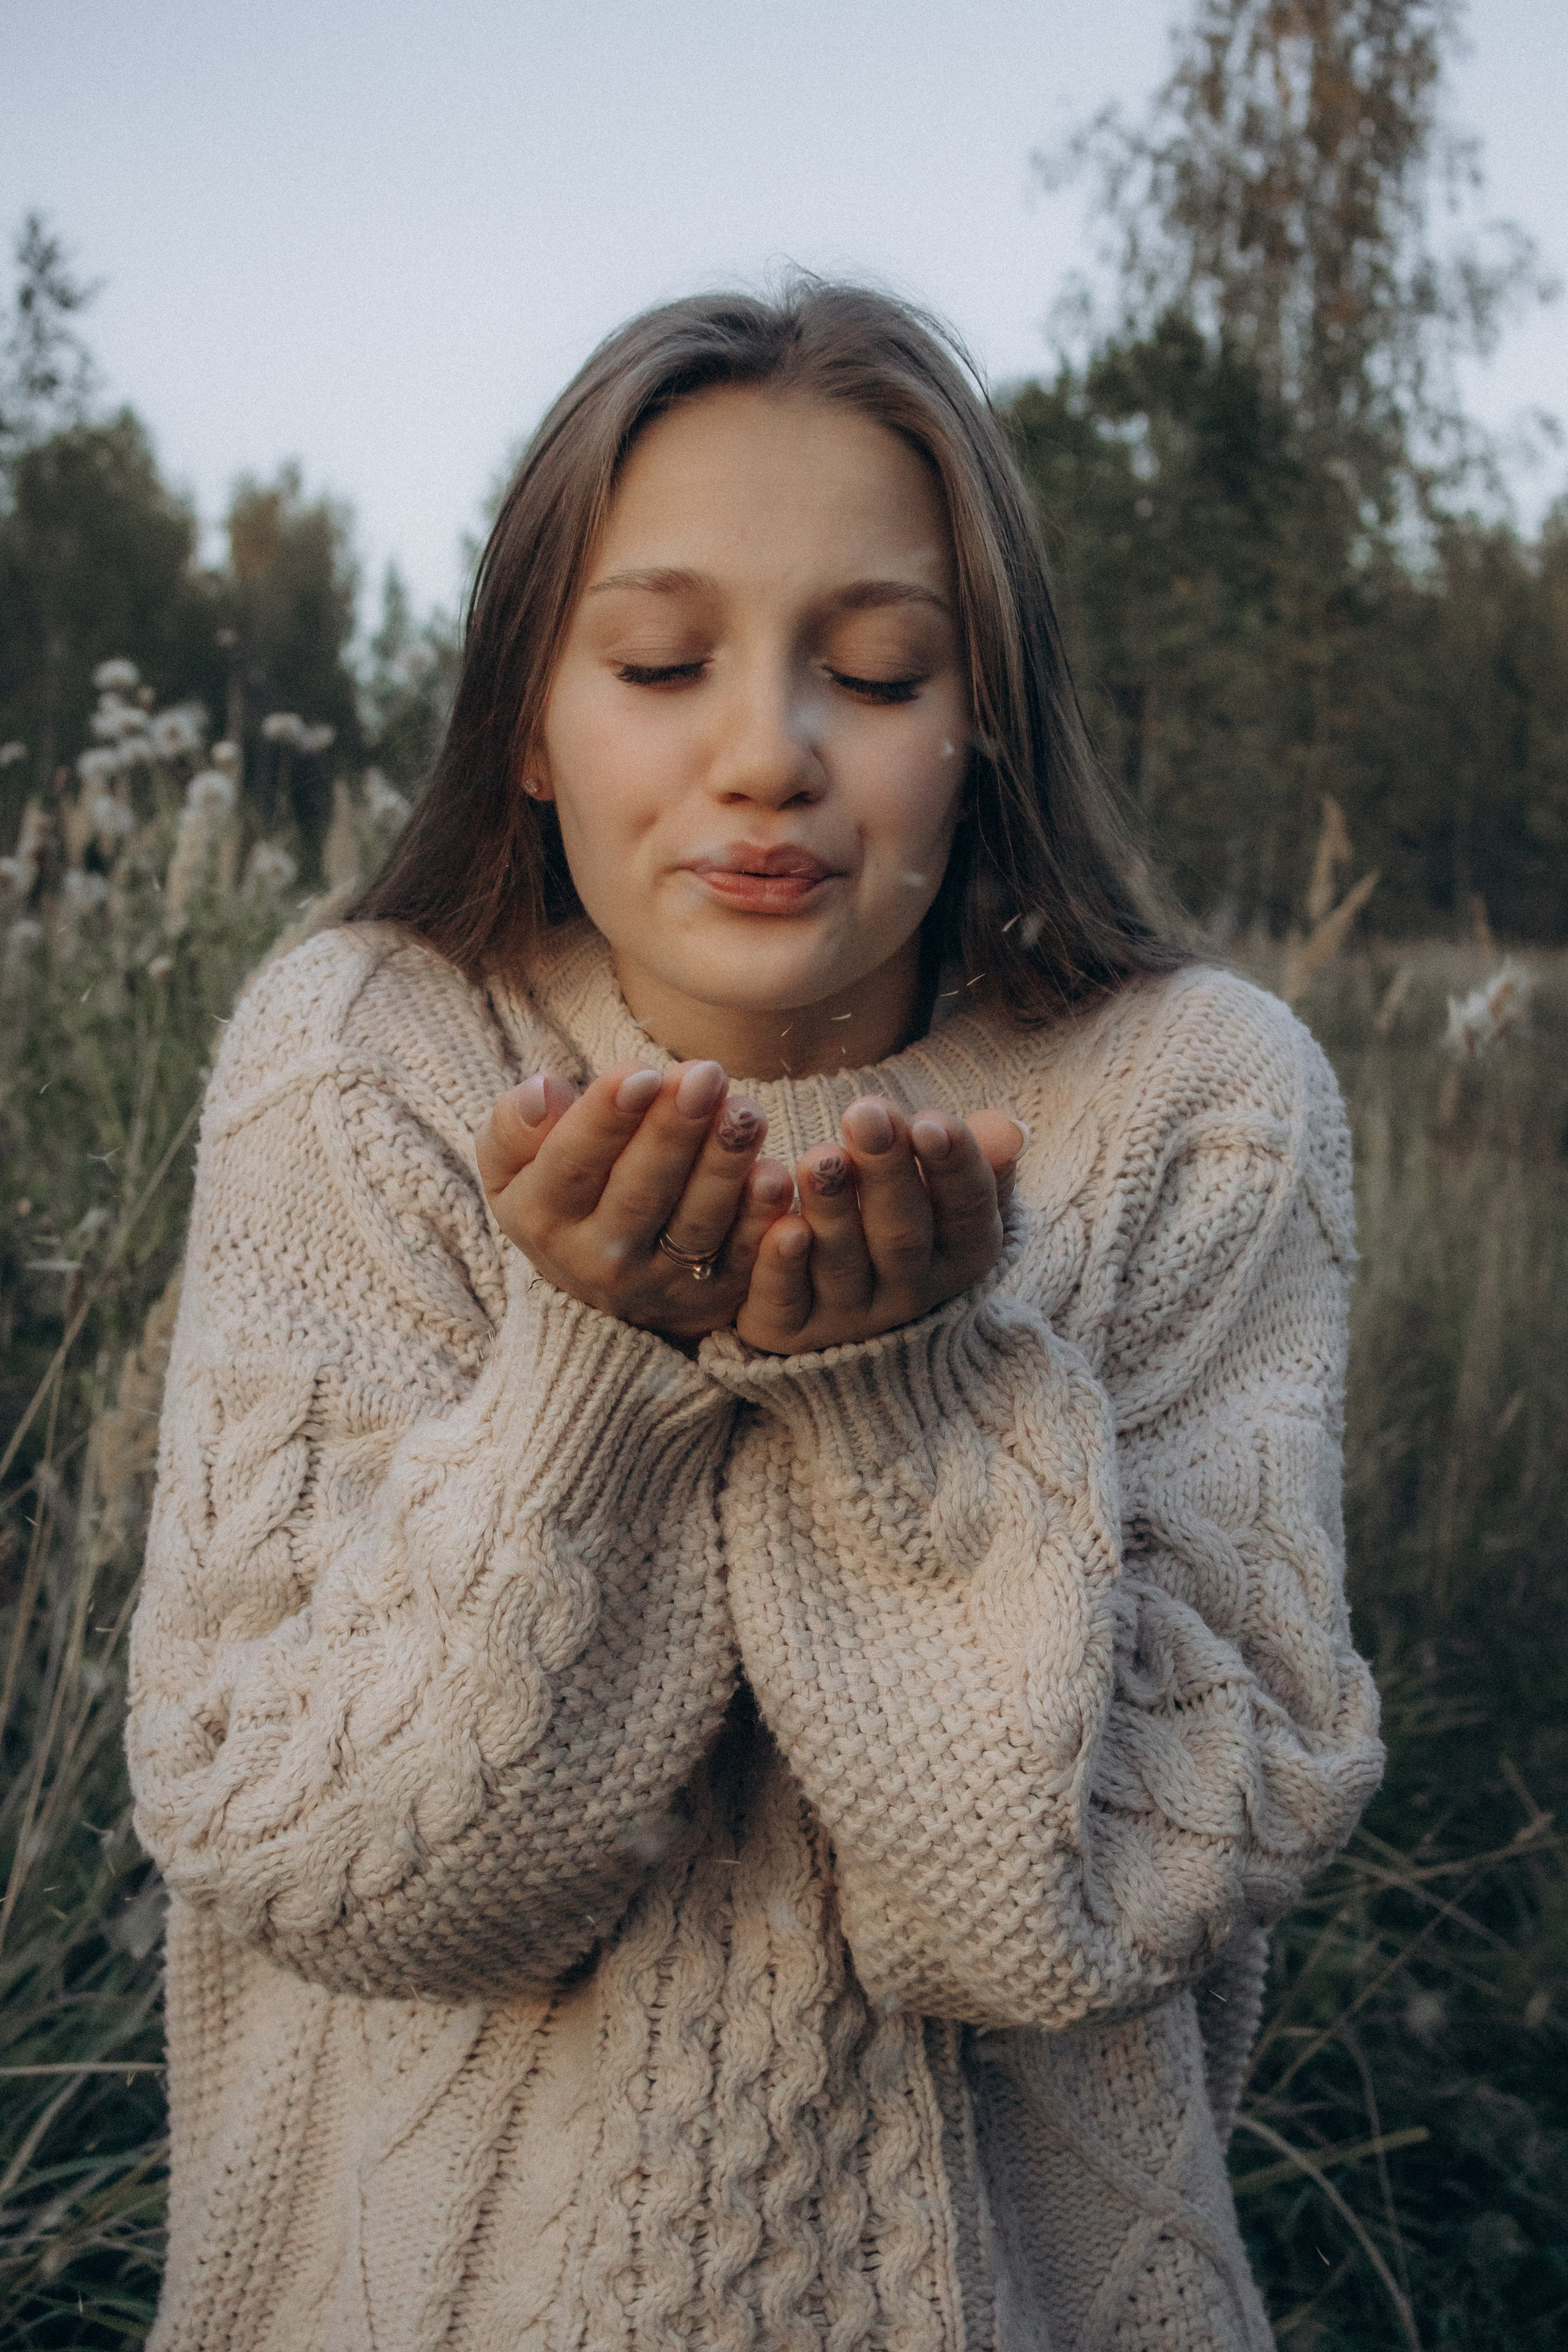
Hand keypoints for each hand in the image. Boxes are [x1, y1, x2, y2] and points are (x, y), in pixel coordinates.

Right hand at [474, 1059, 792, 1341]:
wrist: (592, 1287)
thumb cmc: (558, 1193)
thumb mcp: (510, 1167)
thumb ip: (514, 1127)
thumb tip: (541, 1092)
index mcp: (543, 1216)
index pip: (572, 1164)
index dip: (606, 1118)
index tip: (640, 1072)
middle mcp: (598, 1260)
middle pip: (640, 1191)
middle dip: (675, 1131)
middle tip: (706, 1075)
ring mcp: (659, 1284)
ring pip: (695, 1223)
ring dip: (724, 1167)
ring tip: (746, 1112)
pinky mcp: (712, 1298)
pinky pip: (741, 1260)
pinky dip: (760, 1222)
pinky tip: (777, 1177)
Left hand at [736, 1096, 1026, 1354]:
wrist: (839, 1301)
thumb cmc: (902, 1215)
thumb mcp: (944, 1188)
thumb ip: (971, 1157)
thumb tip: (1010, 1132)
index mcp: (960, 1254)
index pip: (967, 1211)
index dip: (952, 1167)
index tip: (928, 1121)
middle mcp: (910, 1293)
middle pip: (903, 1234)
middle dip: (886, 1173)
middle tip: (866, 1114)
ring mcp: (850, 1317)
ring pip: (842, 1264)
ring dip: (832, 1210)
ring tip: (819, 1158)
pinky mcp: (791, 1329)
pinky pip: (787, 1302)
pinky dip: (782, 1267)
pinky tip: (782, 1227)